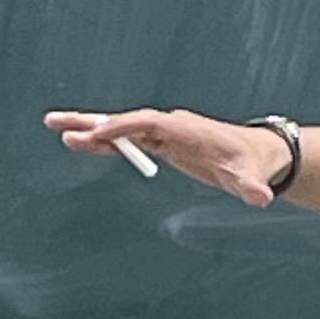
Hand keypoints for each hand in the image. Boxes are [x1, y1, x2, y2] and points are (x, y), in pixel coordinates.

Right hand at [44, 108, 289, 205]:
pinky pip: (127, 140)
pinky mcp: (161, 142)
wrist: (257, 154)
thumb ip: (252, 187)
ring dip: (91, 129)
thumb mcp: (251, 177)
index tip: (98, 132)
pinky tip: (79, 143)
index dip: (125, 126)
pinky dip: (104, 141)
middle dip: (94, 123)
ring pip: (122, 128)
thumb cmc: (251, 164)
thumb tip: (261, 198)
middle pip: (127, 120)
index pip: (151, 123)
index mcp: (188, 129)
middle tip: (61, 123)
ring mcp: (164, 132)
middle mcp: (172, 125)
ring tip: (58, 128)